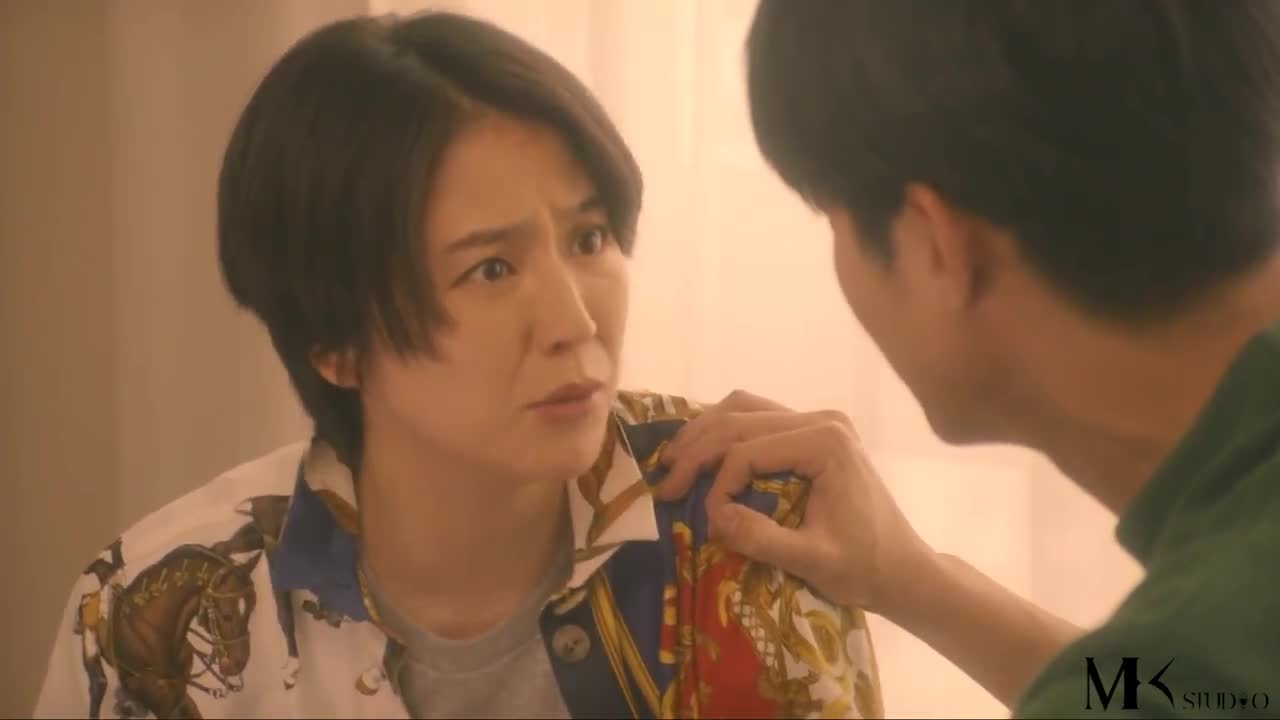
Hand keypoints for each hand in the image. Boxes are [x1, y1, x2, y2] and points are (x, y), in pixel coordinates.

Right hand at [654, 389, 933, 611]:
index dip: (717, 483)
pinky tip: (702, 456)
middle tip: (664, 485)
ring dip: (704, 434)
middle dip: (696, 451)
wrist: (904, 570)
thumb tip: (712, 517)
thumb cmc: (865, 567)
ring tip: (674, 463)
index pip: (749, 449)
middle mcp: (822, 420)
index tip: (706, 521)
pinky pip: (758, 419)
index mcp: (826, 442)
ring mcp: (819, 422)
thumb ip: (762, 539)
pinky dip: (725, 434)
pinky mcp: (813, 433)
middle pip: (739, 419)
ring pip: (744, 408)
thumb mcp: (814, 561)